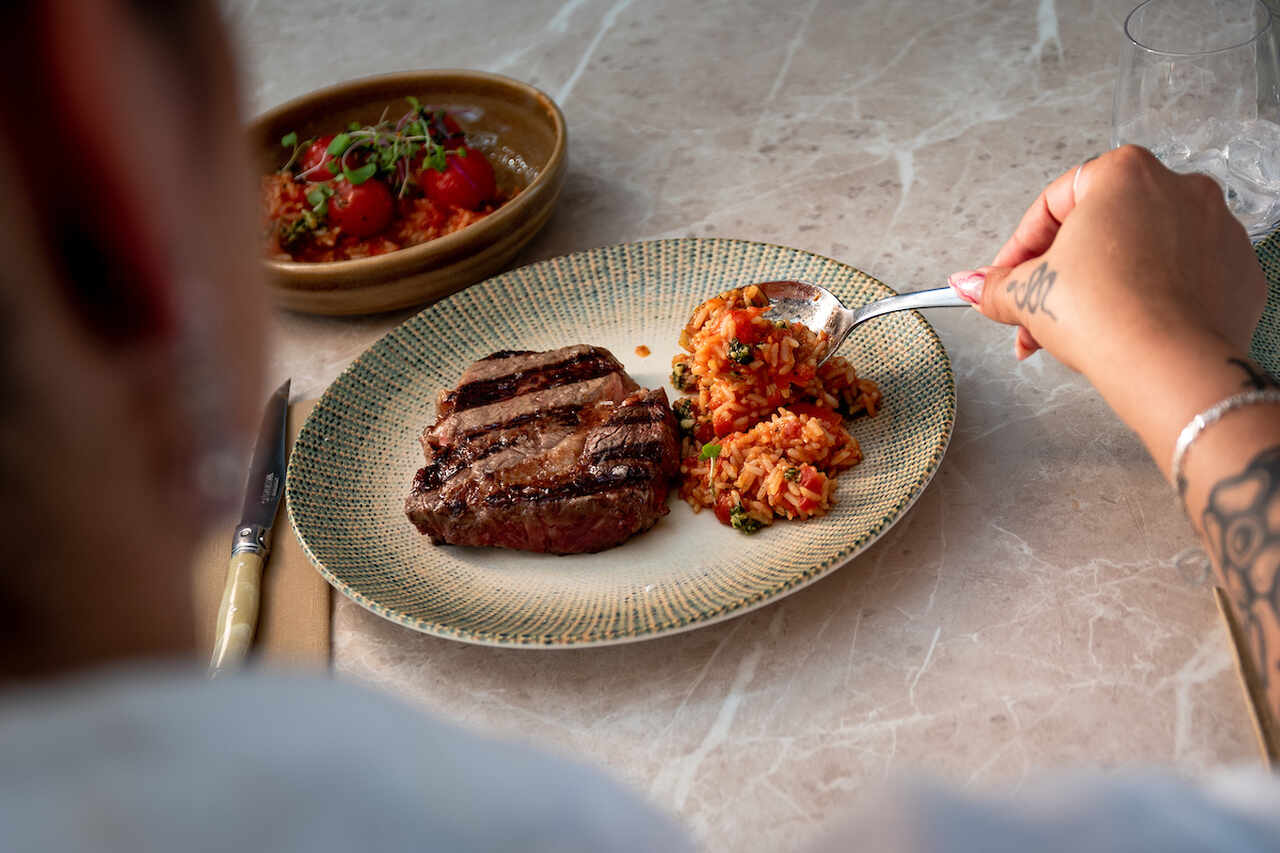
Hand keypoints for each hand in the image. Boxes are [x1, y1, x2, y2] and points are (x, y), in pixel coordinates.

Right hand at [948, 145, 1265, 376]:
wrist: (1170, 366)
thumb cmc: (1104, 314)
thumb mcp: (1027, 294)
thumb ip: (994, 285)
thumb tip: (968, 285)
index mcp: (1125, 173)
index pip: (1053, 204)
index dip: (1020, 247)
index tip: (1007, 278)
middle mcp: (1180, 187)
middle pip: (1101, 228)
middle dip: (1063, 274)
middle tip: (1036, 313)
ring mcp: (1219, 229)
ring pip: (1144, 252)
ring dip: (1105, 285)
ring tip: (1077, 331)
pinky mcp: (1240, 272)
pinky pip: (1185, 279)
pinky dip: (1155, 300)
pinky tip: (1129, 331)